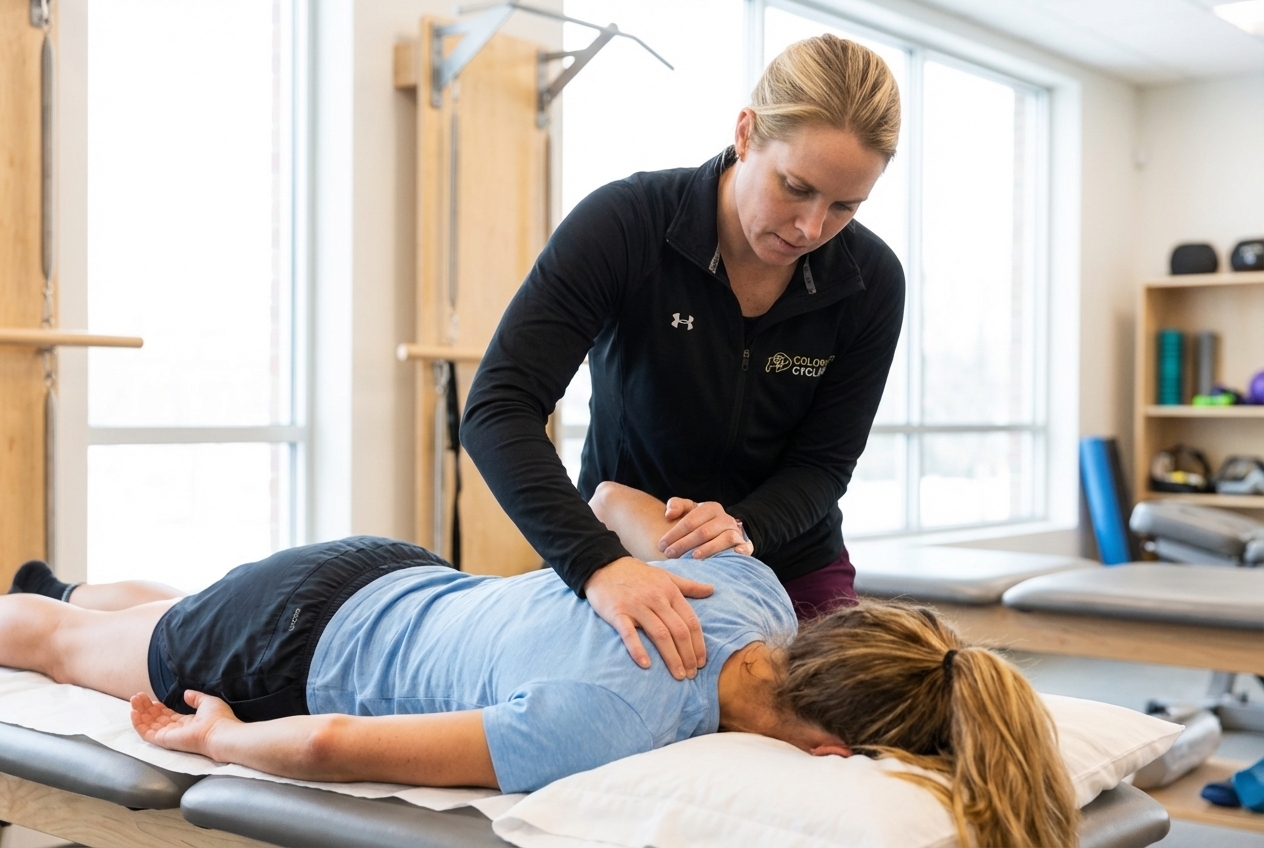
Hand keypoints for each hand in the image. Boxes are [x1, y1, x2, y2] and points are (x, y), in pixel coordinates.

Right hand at [130, 690, 237, 759]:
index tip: (151, 699)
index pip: (167, 716)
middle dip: (146, 707)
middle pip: (156, 719)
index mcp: (187, 723)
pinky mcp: (164, 740)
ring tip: (133, 700)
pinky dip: (138, 724)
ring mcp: (169, 736)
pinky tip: (133, 712)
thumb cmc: (218, 719)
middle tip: (137, 696)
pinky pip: (146, 733)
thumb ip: (196, 698)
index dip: (158, 707)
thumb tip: (186, 693)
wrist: (220, 733)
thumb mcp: (207, 703)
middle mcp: (176, 730)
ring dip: (140, 712)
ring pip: (149, 724)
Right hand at [584, 557, 712, 679]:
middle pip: (678, 631)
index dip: (699, 644)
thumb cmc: (637, 574)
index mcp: (670, 591)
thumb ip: (689, 585)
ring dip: (671, 657)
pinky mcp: (617, 612)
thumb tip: (712, 590)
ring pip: (659, 634)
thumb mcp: (666, 576)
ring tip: (678, 675)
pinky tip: (646, 665)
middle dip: (688, 655)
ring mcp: (636, 605)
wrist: (603, 565)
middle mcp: (656, 599)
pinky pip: (629, 633)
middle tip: (692, 675)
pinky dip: (638, 649)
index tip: (702, 662)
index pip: (691, 622)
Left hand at [659, 499, 753, 558]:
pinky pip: (744, 548)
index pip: (690, 521)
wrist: (723, 530)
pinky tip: (729, 558)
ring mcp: (736, 532)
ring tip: (693, 558)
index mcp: (711, 508)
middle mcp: (725, 519)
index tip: (661, 545)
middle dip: (684, 544)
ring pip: (723, 539)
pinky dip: (739, 552)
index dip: (674, 533)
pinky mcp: (744, 545)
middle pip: (704, 532)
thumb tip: (669, 514)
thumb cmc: (700, 522)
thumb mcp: (688, 510)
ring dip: (708, 549)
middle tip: (670, 555)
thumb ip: (676, 505)